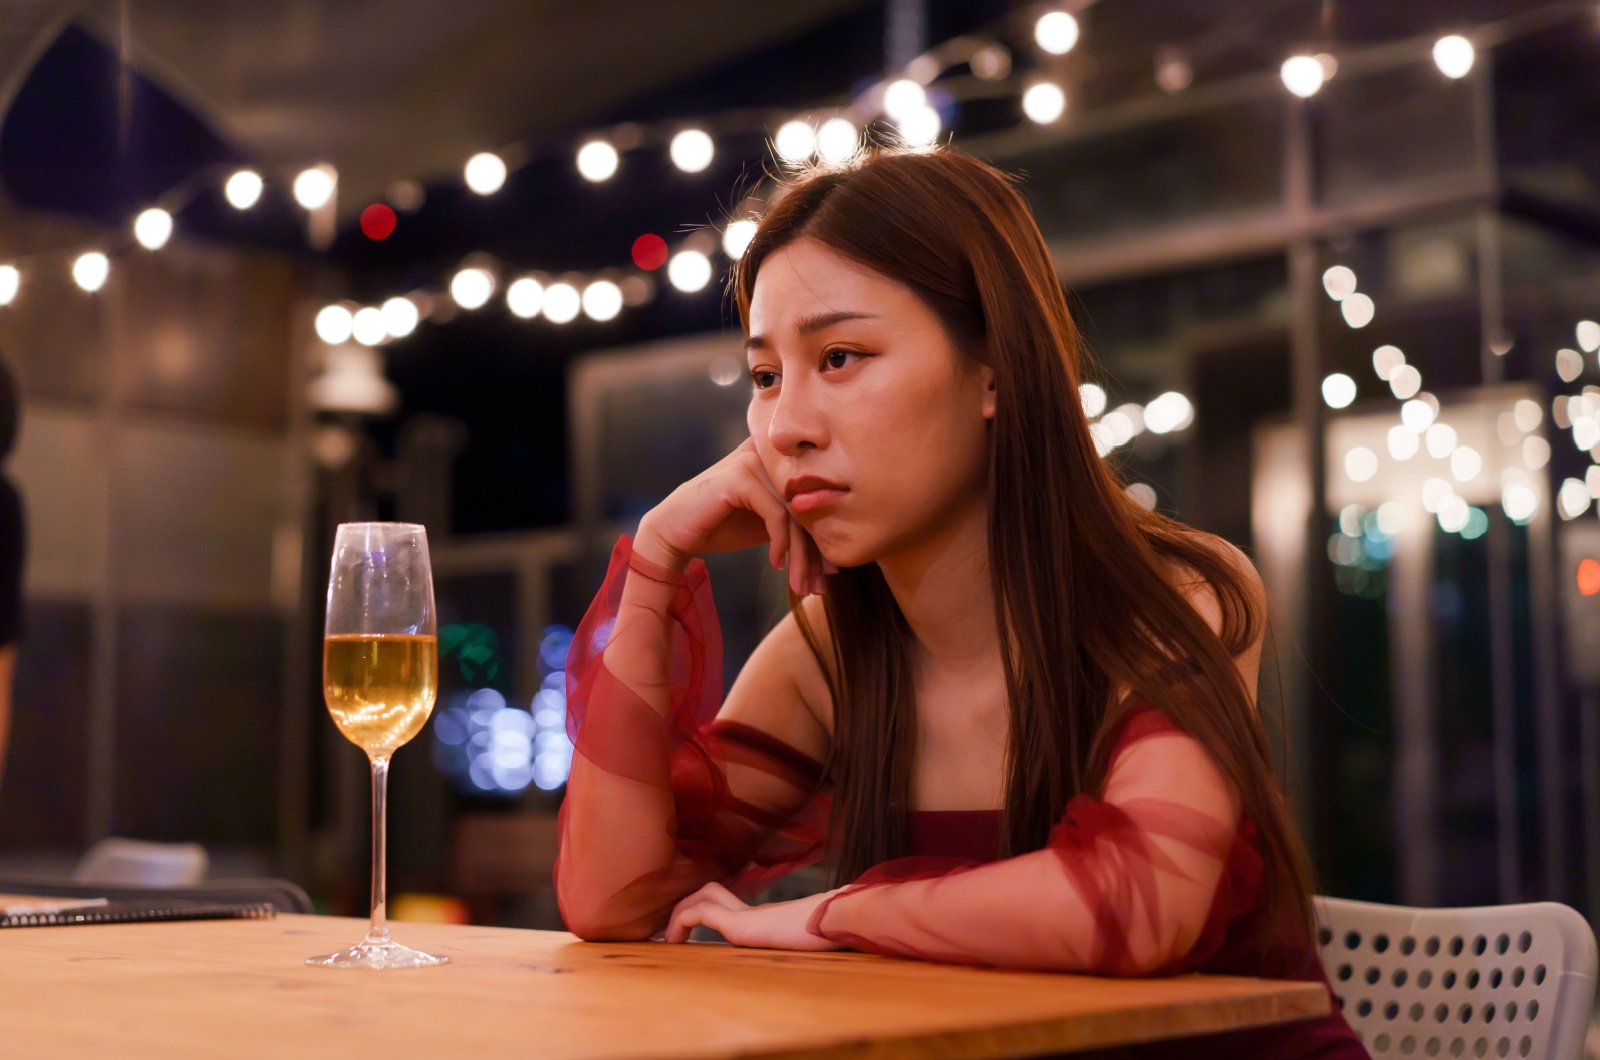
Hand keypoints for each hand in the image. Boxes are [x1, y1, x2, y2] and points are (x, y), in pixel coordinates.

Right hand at [636, 438, 832, 596]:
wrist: (674, 532)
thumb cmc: (721, 527)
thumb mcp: (767, 526)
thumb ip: (797, 528)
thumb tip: (836, 560)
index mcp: (778, 459)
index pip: (814, 498)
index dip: (823, 539)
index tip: (829, 574)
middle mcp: (768, 453)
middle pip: (808, 506)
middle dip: (815, 552)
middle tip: (819, 587)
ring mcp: (753, 461)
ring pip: (795, 513)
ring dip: (801, 555)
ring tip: (800, 585)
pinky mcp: (740, 476)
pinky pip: (776, 513)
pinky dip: (780, 543)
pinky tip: (776, 563)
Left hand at [661, 882, 841, 950]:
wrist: (837, 922)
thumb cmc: (831, 932)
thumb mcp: (810, 941)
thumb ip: (801, 939)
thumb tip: (811, 946)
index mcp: (765, 917)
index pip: (728, 905)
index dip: (706, 910)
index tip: (691, 932)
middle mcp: (753, 910)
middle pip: (711, 891)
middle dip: (686, 904)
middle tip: (671, 930)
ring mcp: (746, 913)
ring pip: (702, 896)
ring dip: (680, 912)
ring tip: (668, 938)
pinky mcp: (740, 923)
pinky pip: (700, 913)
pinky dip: (682, 920)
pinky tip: (676, 940)